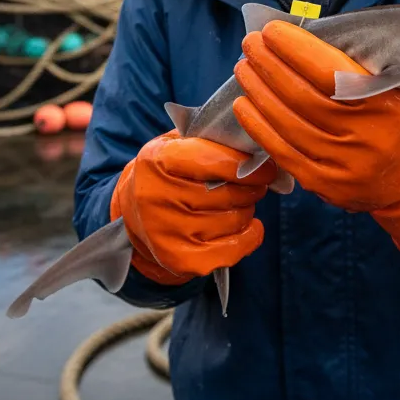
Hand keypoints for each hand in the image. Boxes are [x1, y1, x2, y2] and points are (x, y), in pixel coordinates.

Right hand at [110, 129, 275, 283]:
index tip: (266, 167)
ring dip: (246, 210)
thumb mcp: (177, 145)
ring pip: (233, 219)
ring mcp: (167, 232)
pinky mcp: (179, 259)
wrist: (132, 214)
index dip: (247, 164)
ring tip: (239, 203)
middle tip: (254, 185)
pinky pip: (232, 249)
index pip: (214, 160)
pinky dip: (249, 237)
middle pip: (228, 193)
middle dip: (251, 188)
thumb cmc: (167, 173)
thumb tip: (259, 147)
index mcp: (157, 161)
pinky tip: (249, 227)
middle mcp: (158, 197)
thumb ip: (212, 140)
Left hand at [232, 22, 399, 210]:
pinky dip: (258, 126)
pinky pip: (282, 152)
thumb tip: (303, 35)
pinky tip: (245, 104)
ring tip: (245, 67)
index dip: (296, 49)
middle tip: (251, 42)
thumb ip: (359, 65)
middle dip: (270, 64)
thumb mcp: (399, 85)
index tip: (273, 30)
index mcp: (387, 104)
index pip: (331, 72)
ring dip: (259, 90)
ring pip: (287, 123)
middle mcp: (365, 138)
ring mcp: (343, 166)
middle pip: (302, 96)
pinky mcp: (325, 185)